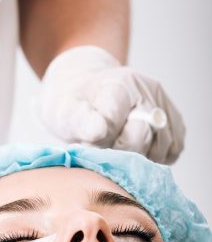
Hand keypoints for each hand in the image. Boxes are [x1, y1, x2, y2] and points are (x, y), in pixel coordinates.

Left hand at [38, 45, 184, 163]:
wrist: (90, 95)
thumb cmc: (77, 106)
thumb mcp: (66, 111)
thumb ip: (80, 121)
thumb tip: (99, 132)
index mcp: (120, 84)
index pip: (115, 122)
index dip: (99, 140)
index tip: (88, 141)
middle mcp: (148, 91)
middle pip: (140, 138)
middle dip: (117, 151)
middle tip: (102, 148)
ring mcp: (165, 105)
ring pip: (159, 148)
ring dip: (136, 157)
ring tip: (117, 147)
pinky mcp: (175, 122)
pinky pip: (171, 152)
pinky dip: (153, 158)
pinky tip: (134, 150)